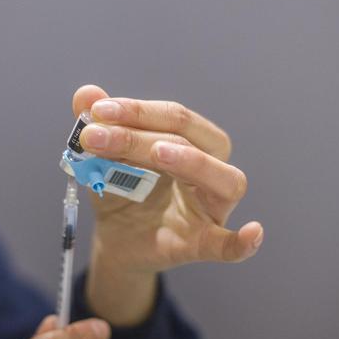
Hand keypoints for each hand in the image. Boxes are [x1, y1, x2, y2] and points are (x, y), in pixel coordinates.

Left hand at [73, 85, 263, 273]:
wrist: (115, 239)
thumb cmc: (120, 192)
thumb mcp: (102, 158)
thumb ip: (98, 126)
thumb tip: (86, 93)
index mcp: (193, 142)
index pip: (176, 117)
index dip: (138, 110)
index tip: (98, 110)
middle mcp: (211, 170)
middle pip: (194, 141)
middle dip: (143, 134)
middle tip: (97, 135)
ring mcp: (211, 208)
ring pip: (224, 180)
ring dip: (193, 162)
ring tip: (158, 153)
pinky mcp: (200, 243)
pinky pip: (227, 245)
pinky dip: (242, 242)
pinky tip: (253, 233)